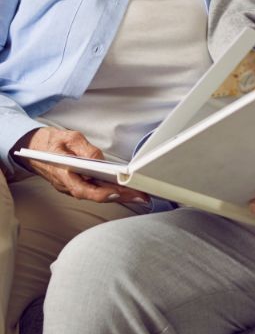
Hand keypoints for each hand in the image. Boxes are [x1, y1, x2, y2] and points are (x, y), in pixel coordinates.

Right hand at [17, 128, 147, 203]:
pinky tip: (127, 189)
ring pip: (98, 194)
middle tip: (142, 196)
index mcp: (63, 175)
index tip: (119, 192)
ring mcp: (73, 187)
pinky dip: (112, 190)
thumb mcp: (68, 137)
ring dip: (119, 195)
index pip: (84, 190)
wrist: (34, 149)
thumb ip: (85, 148)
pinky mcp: (78, 184)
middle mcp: (68, 185)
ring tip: (140, 193)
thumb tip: (100, 159)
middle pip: (96, 195)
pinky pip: (96, 190)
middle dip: (120, 196)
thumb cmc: (51, 142)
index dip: (102, 193)